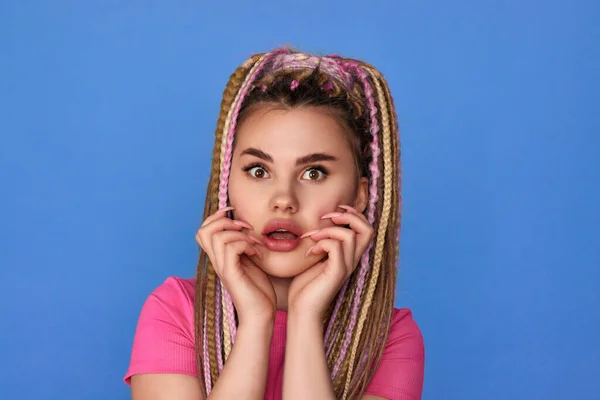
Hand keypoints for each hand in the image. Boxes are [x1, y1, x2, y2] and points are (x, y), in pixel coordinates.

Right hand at [195, 207, 276, 324]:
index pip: (203, 230)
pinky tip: (256, 253)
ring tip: (254, 244)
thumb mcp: (250, 261)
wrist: (261, 315)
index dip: (216, 217)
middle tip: (245, 229)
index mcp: (219, 257)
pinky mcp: (231, 275)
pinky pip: (231, 249)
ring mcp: (222, 268)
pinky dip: (245, 244)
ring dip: (239, 234)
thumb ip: (243, 245)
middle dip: (225, 221)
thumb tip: (245, 227)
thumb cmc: (258, 290)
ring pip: (217, 237)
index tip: (234, 215)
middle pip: (203, 230)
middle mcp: (217, 261)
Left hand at [287, 205, 373, 320]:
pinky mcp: (337, 273)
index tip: (333, 211)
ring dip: (328, 230)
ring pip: (349, 236)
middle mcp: (352, 260)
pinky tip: (309, 253)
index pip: (366, 228)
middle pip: (368, 229)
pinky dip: (321, 243)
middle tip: (327, 217)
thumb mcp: (315, 257)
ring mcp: (346, 267)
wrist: (302, 310)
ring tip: (311, 238)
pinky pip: (336, 248)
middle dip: (349, 216)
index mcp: (350, 255)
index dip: (353, 214)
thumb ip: (321, 242)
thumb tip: (316, 222)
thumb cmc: (305, 286)